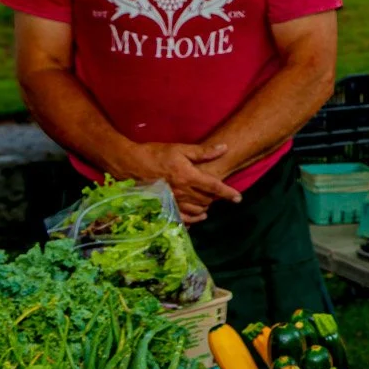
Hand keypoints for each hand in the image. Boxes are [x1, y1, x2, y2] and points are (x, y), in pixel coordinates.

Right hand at [122, 141, 240, 222]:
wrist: (130, 164)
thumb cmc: (155, 153)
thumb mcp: (180, 149)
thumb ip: (203, 152)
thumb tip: (223, 148)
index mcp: (188, 175)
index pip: (214, 187)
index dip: (228, 193)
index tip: (238, 198)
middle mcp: (182, 191)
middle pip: (207, 200)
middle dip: (215, 198)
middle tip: (217, 194)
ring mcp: (173, 201)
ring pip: (197, 210)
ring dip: (205, 207)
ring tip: (208, 204)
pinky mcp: (164, 207)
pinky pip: (183, 219)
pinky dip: (193, 219)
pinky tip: (198, 217)